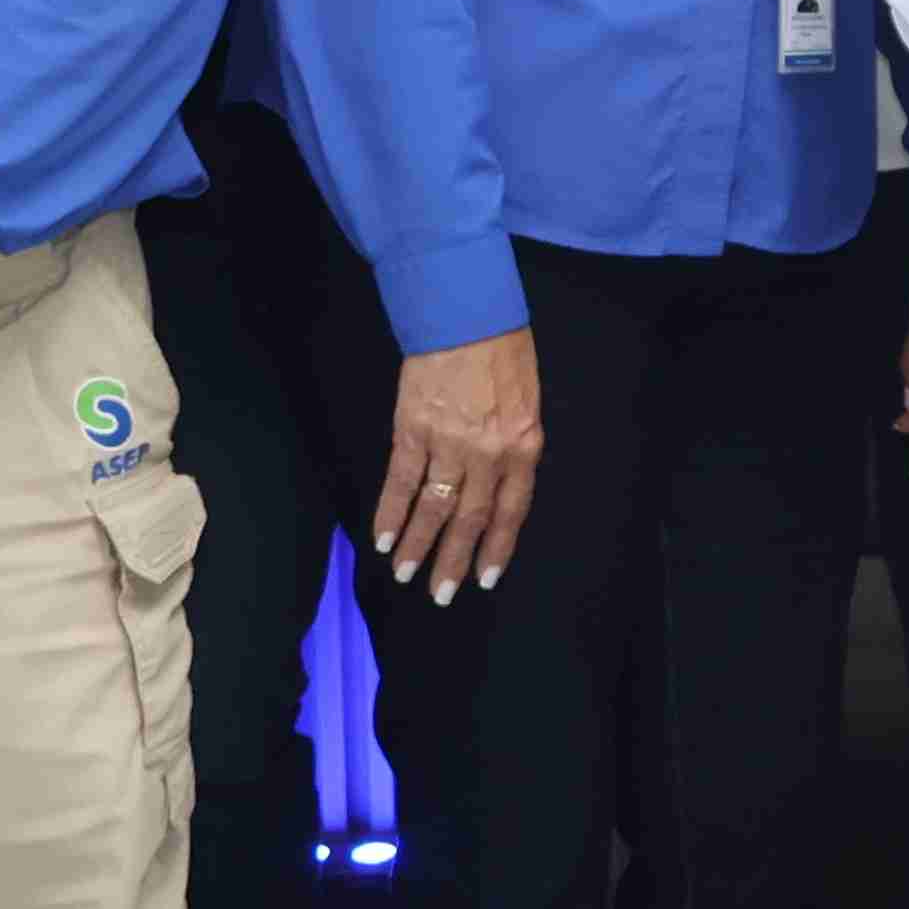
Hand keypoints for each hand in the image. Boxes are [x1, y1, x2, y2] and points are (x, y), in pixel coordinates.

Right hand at [377, 328, 544, 606]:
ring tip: (405, 574)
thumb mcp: (527, 403)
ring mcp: (450, 443)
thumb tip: (496, 486)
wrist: (468, 313)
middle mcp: (489, 453)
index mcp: (524, 447)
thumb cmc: (503, 352)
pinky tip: (382, 537)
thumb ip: (513, 447)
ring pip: (433, 507)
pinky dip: (390, 511)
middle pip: (470, 519)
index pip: (510, 512)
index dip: (496, 548)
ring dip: (417, 544)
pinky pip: (401, 481)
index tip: (484, 579)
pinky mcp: (414, 429)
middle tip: (441, 594)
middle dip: (454, 560)